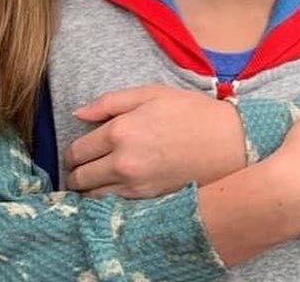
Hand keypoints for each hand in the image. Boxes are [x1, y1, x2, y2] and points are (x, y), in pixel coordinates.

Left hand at [64, 85, 245, 197]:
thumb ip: (109, 102)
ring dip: (86, 190)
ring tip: (92, 180)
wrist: (227, 142)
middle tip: (80, 167)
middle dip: (74, 172)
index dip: (72, 152)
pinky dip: (105, 200)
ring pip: (92, 197)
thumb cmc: (189, 111)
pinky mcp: (148, 200)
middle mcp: (122, 161)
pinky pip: (113, 205)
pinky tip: (111, 189)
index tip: (76, 152)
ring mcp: (135, 185)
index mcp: (120, 130)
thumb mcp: (150, 93)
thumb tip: (77, 114)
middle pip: (80, 177)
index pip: (78, 150)